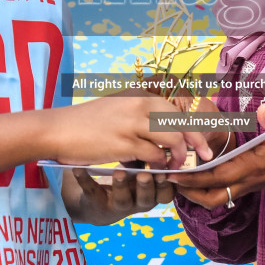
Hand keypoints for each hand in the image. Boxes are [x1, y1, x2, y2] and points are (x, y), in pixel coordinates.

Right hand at [47, 94, 212, 168]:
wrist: (58, 130)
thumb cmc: (87, 123)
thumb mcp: (119, 109)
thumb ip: (143, 115)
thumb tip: (170, 128)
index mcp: (141, 94)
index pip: (178, 108)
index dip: (195, 125)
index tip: (204, 138)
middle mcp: (141, 104)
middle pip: (183, 122)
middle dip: (197, 140)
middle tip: (205, 156)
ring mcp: (133, 123)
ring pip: (173, 139)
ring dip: (179, 156)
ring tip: (176, 167)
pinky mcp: (125, 143)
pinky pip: (155, 155)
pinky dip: (160, 165)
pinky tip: (156, 170)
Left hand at [66, 167, 175, 224]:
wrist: (97, 199)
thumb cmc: (127, 178)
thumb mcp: (141, 167)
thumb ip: (152, 157)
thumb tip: (165, 138)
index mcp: (153, 193)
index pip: (167, 193)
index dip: (168, 184)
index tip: (165, 171)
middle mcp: (138, 202)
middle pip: (148, 199)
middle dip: (148, 187)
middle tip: (145, 174)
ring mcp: (116, 204)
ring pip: (122, 200)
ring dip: (121, 186)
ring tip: (119, 172)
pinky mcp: (95, 203)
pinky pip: (91, 192)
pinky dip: (85, 180)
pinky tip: (79, 169)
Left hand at [171, 102, 264, 208]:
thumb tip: (264, 109)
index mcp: (253, 167)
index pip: (217, 177)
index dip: (193, 177)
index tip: (172, 174)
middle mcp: (250, 179)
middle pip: (212, 197)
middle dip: (189, 192)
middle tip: (169, 181)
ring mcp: (252, 183)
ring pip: (219, 197)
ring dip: (198, 193)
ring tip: (180, 180)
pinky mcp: (255, 182)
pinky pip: (227, 191)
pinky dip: (210, 187)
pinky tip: (201, 174)